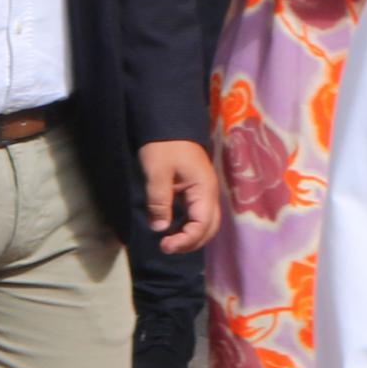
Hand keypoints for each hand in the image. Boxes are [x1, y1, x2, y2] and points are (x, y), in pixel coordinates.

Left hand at [140, 138, 220, 253]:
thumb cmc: (163, 145)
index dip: (186, 240)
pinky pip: (197, 213)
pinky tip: (173, 228)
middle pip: (209, 227)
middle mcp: (209, 193)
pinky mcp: (196, 188)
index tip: (165, 245)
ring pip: (205, 222)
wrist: (167, 120)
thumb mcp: (157, 172)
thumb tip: (160, 228)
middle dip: (191, 242)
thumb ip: (159, 201)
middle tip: (167, 247)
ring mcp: (204, 191)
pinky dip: (189, 225)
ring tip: (170, 242)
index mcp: (204, 189)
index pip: (202, 224)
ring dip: (191, 235)